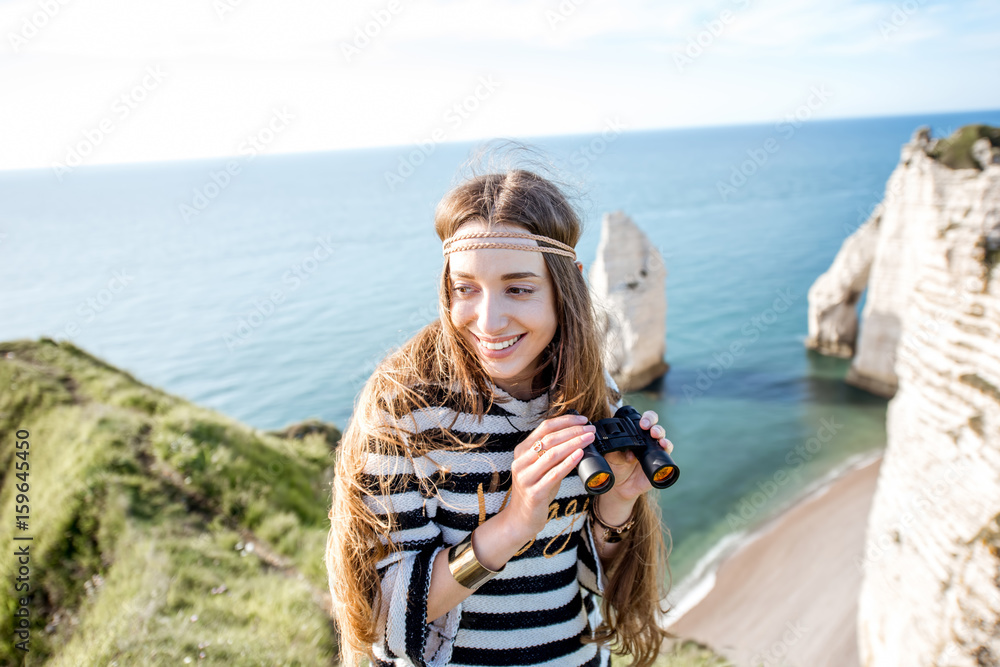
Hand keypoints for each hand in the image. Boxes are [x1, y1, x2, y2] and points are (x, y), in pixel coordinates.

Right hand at [497, 414, 596, 545]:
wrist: (521, 518)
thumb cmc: (535, 490)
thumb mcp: (541, 468)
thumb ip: (553, 453)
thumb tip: (578, 437)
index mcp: (522, 451)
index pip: (544, 427)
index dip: (565, 421)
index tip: (583, 419)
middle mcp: (521, 461)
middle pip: (549, 439)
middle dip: (573, 431)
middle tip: (591, 429)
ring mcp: (526, 477)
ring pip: (552, 454)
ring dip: (574, 443)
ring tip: (589, 438)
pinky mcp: (533, 493)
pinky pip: (553, 474)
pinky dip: (568, 462)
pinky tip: (579, 455)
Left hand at [603, 410, 673, 504]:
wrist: (619, 486)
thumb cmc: (615, 466)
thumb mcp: (611, 457)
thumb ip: (616, 451)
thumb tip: (628, 452)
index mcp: (635, 434)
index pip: (645, 420)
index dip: (646, 418)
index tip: (641, 424)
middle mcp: (647, 440)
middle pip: (655, 426)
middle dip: (654, 424)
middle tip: (647, 428)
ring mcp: (654, 451)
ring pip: (662, 438)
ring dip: (661, 435)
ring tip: (657, 438)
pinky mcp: (659, 463)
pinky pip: (666, 454)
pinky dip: (666, 448)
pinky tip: (664, 446)